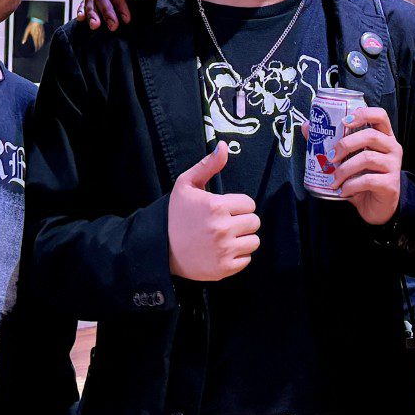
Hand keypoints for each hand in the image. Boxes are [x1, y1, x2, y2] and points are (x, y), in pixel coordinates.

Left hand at [20, 17, 46, 50]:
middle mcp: (38, 36)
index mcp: (35, 36)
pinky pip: (44, 37)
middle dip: (39, 47)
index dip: (36, 47)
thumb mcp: (27, 31)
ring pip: (42, 41)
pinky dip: (43, 40)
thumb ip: (25, 37)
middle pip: (39, 43)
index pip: (36, 43)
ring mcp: (41, 34)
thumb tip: (23, 42)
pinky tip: (43, 41)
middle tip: (39, 50)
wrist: (37, 20)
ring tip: (41, 47)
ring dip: (41, 44)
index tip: (36, 50)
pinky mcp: (43, 32)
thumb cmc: (31, 25)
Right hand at [167, 143, 259, 281]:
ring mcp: (224, 250)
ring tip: (225, 237)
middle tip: (225, 223)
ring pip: (254, 241)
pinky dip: (238, 256)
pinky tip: (223, 251)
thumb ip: (208, 165)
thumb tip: (224, 146)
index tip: (225, 209)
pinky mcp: (224, 268)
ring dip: (243, 239)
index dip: (238, 205)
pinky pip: (247, 259)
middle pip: (254, 222)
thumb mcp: (186, 185)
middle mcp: (222, 228)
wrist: (160, 248)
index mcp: (216, 206)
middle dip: (242, 221)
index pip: (249, 204)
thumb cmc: (175, 215)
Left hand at [330, 105, 402, 226]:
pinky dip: (351, 185)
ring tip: (334, 180)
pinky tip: (343, 191)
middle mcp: (392, 148)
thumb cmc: (362, 178)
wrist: (376, 207)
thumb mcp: (348, 159)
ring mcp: (394, 166)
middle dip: (346, 144)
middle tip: (331, 157)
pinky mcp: (391, 184)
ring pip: (367, 158)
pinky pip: (368, 180)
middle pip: (371, 136)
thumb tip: (307, 126)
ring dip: (344, 169)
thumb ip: (331, 143)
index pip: (380, 115)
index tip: (344, 122)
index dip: (363, 114)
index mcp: (384, 137)